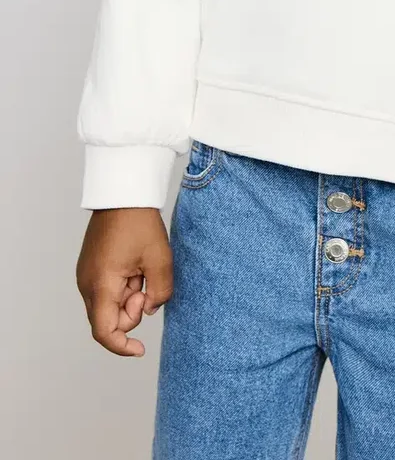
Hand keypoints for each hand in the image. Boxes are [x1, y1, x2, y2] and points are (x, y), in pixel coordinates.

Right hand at [76, 207, 172, 356]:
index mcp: (101, 285)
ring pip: (107, 305)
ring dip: (128, 297)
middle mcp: (86, 284)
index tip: (140, 349)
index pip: (104, 332)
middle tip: (146, 285)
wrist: (123, 194)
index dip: (122, 347)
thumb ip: (159, 292)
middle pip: (107, 320)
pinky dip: (122, 287)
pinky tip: (134, 266)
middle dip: (131, 312)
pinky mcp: (90, 268)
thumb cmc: (139, 223)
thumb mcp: (160, 259)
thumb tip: (149, 309)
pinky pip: (106, 290)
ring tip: (141, 270)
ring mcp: (86, 276)